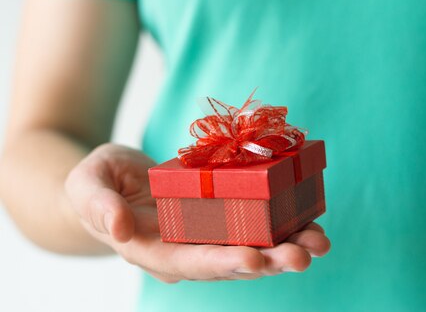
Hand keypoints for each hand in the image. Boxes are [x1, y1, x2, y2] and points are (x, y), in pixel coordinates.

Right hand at [65, 144, 330, 282]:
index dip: (222, 263)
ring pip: (253, 246)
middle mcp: (188, 249)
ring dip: (286, 247)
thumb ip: (98, 206)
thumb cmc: (96, 184)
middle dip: (269, 261)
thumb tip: (119, 228)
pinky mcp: (223, 215)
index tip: (253, 260)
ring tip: (318, 242)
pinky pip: (256, 223)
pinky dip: (284, 223)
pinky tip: (310, 220)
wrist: (114, 181)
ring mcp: (208, 234)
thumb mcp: (87, 185)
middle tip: (302, 256)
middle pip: (232, 262)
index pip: (192, 263)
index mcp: (156, 251)